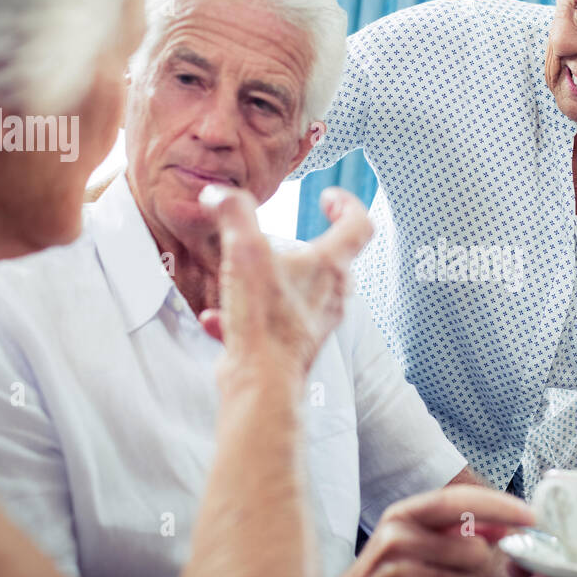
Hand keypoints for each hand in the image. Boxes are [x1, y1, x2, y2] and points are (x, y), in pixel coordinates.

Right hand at [197, 185, 371, 381]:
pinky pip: (269, 325)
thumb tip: (218, 193)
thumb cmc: (265, 322)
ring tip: (243, 276)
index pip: (359, 225)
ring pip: (299, 293)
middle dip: (310, 244)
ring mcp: (313, 323)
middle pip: (334, 261)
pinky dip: (245, 318)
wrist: (261, 384)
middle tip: (287, 235)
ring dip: (273, 281)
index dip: (347, 205)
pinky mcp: (291, 347)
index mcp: (330, 268)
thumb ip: (234, 213)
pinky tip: (217, 319)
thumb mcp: (245, 251)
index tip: (328, 197)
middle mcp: (330, 296)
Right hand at [323, 485, 531, 576]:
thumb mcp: (409, 545)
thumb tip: (504, 526)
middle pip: (475, 550)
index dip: (500, 506)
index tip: (531, 516)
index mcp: (402, 515)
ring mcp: (399, 571)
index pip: (459, 501)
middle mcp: (398, 537)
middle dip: (471, 572)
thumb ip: (452, 533)